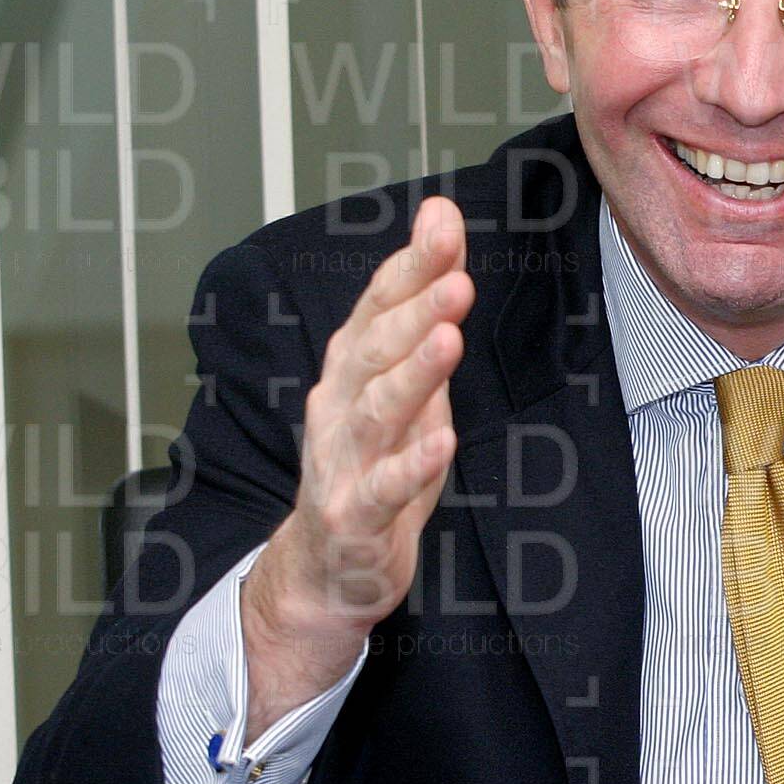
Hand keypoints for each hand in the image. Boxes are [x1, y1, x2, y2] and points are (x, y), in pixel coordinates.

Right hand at [242, 196, 473, 735]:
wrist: (327, 567)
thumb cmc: (374, 463)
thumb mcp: (407, 378)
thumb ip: (424, 302)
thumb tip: (443, 216)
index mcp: (351, 368)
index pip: (379, 305)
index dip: (410, 264)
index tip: (444, 223)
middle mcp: (338, 406)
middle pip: (374, 349)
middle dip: (414, 309)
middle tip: (456, 278)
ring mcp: (342, 462)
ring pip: (376, 412)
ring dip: (412, 375)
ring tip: (448, 338)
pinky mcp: (353, 516)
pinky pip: (383, 488)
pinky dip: (412, 464)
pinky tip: (443, 440)